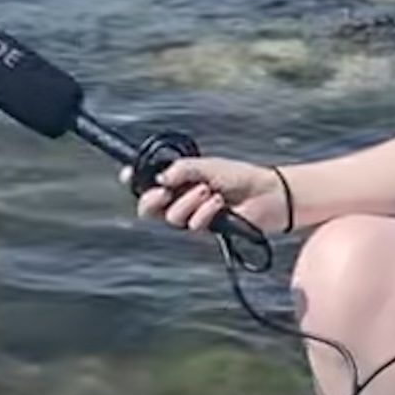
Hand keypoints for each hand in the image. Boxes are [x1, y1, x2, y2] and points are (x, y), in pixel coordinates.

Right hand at [132, 153, 290, 243]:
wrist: (265, 194)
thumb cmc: (239, 176)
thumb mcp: (207, 166)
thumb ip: (182, 170)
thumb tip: (160, 178)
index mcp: (178, 180)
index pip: (149, 182)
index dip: (135, 179)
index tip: (128, 174)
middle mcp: (180, 198)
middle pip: (150, 208)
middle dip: (152, 200)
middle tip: (163, 192)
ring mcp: (192, 215)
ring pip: (172, 217)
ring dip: (189, 202)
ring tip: (209, 191)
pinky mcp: (205, 229)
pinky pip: (193, 225)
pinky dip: (205, 212)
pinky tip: (219, 203)